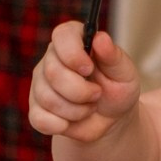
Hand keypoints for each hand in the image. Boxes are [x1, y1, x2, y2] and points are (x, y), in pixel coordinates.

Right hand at [28, 21, 140, 142]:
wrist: (111, 119)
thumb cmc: (117, 90)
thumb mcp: (124, 73)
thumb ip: (113, 56)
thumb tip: (100, 38)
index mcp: (74, 41)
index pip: (62, 35)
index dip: (73, 53)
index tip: (89, 69)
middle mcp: (52, 59)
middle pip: (53, 72)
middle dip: (80, 91)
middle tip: (97, 94)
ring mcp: (40, 84)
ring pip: (47, 98)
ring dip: (76, 110)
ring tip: (89, 107)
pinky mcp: (36, 109)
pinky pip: (40, 119)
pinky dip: (60, 125)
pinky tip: (71, 122)